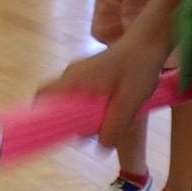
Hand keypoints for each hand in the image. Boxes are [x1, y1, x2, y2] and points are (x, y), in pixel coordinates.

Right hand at [39, 33, 170, 150]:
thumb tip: (101, 147)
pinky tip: (115, 108)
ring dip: (88, 115)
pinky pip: (85, 97)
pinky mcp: (92, 76)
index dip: (41, 114)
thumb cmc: (138, 68)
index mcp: (74, 79)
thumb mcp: (129, 102)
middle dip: (74, 121)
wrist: (150, 44)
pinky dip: (95, 107)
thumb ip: (114, 126)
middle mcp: (73, 76)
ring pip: (74, 103)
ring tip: (112, 114)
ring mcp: (82, 74)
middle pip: (60, 104)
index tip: (52, 132)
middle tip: (96, 127)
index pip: (43, 95)